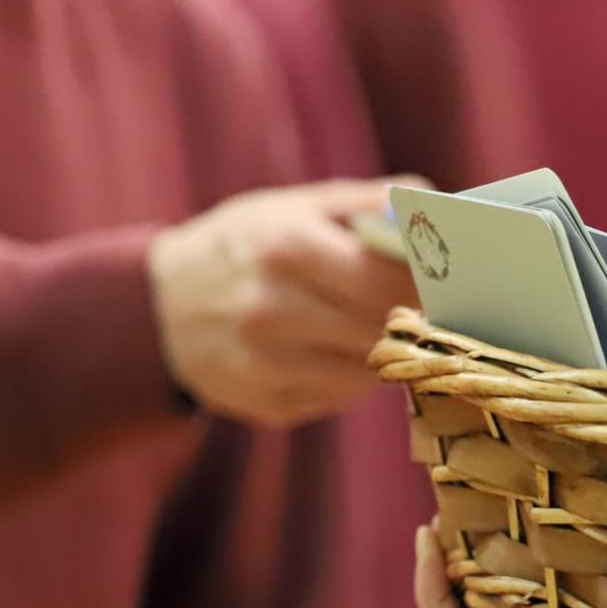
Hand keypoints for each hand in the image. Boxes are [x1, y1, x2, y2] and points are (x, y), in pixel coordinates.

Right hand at [148, 180, 420, 425]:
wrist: (159, 308)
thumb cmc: (242, 245)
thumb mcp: (292, 206)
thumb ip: (365, 201)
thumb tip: (432, 203)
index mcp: (285, 249)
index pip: (388, 281)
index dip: (428, 285)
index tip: (447, 280)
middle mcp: (272, 312)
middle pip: (383, 329)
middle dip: (411, 319)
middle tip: (425, 306)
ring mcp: (266, 366)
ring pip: (368, 371)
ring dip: (383, 351)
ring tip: (375, 326)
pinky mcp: (267, 406)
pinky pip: (340, 398)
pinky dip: (351, 377)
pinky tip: (334, 353)